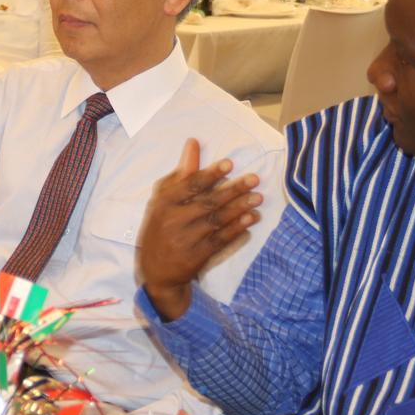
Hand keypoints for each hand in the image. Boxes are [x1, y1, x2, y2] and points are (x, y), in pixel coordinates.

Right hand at [136, 138, 262, 319]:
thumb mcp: (164, 199)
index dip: (210, 175)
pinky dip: (237, 229)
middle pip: (207, 202)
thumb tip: (194, 143)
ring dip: (239, 209)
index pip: (190, 186)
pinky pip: (221, 240)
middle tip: (254, 179)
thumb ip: (182, 173)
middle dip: (233, 190)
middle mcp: (174, 220)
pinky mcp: (198, 256)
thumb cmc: (161, 227)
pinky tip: (251, 219)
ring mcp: (186, 240)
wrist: (157, 271)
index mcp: (164, 203)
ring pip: (216, 221)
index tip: (230, 164)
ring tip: (258, 198)